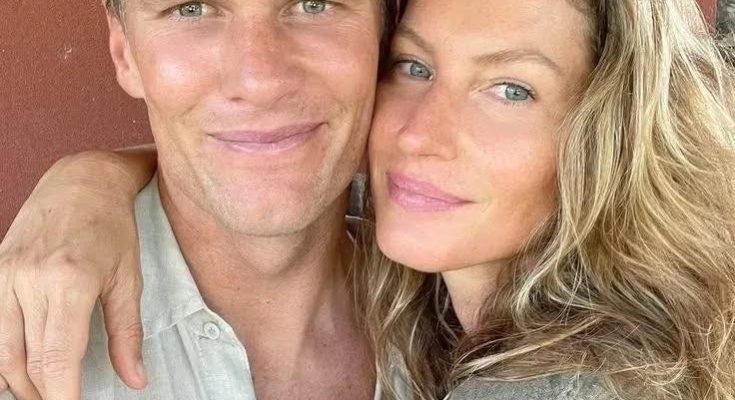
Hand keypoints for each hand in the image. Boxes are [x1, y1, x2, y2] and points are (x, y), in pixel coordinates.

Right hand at [0, 152, 149, 398]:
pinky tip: (18, 369)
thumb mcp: (129, 280)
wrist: (82, 180)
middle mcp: (29, 280)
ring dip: (20, 380)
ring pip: (1, 350)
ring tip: (44, 392)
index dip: (63, 396)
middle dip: (44, 393)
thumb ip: (128, 334)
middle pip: (26, 362)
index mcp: (69, 283)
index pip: (56, 360)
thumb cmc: (113, 228)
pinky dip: (1, 355)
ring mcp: (5, 274)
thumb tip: (136, 381)